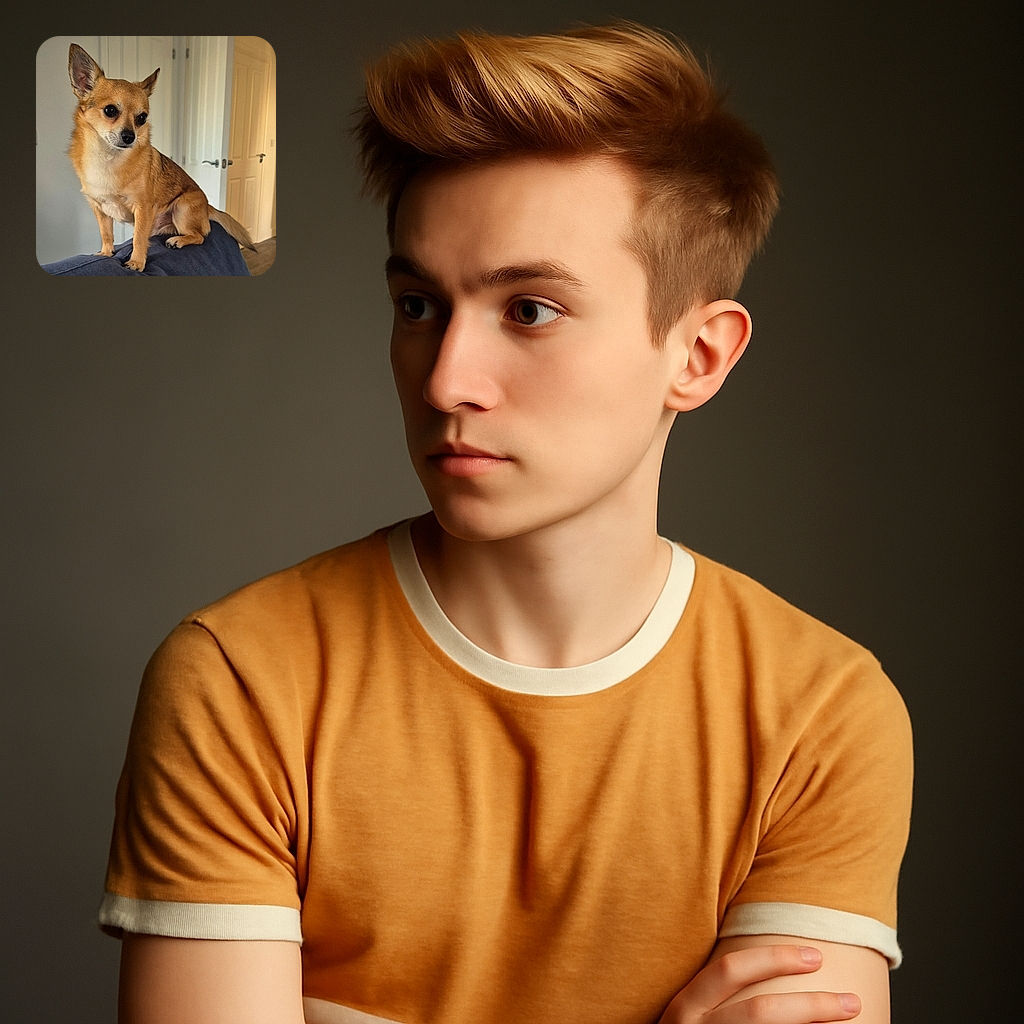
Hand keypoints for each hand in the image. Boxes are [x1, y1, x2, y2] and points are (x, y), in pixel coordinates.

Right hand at [658, 945, 861, 1022]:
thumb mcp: (692, 1016)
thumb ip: (719, 999)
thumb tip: (784, 974)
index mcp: (686, 1006)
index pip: (731, 970)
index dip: (775, 959)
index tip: (816, 957)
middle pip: (760, 1011)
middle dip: (812, 1004)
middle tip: (852, 1002)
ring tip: (847, 1020)